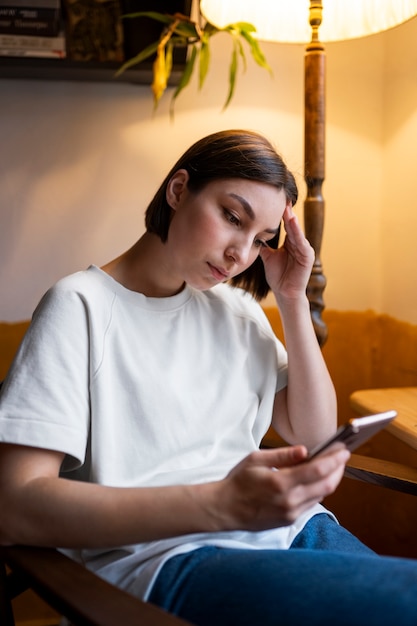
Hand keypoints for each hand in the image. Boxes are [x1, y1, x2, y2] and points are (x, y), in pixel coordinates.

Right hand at [215, 445, 349, 531]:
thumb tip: (305, 451)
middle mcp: (289, 501)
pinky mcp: (289, 520)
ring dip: (330, 480)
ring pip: (322, 495)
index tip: (344, 450)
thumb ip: (282, 455)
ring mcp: (290, 513)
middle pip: (327, 485)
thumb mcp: (256, 460)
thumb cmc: (238, 481)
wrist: (225, 509)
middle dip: (338, 469)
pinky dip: (318, 490)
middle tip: (342, 456)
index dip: (334, 459)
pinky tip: (316, 480)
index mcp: (280, 482)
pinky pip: (311, 504)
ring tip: (332, 466)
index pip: (317, 470)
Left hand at [260, 205, 314, 300]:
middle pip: (292, 225)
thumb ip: (263, 246)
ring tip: (287, 209)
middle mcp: (298, 244)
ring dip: (292, 221)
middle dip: (287, 212)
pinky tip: (293, 224)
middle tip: (282, 198)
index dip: (280, 214)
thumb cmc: (278, 276)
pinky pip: (302, 243)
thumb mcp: (268, 257)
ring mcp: (304, 250)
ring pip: (297, 232)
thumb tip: (252, 235)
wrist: (284, 293)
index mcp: (290, 242)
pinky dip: (298, 233)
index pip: (285, 225)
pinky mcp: (308, 257)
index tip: (274, 201)